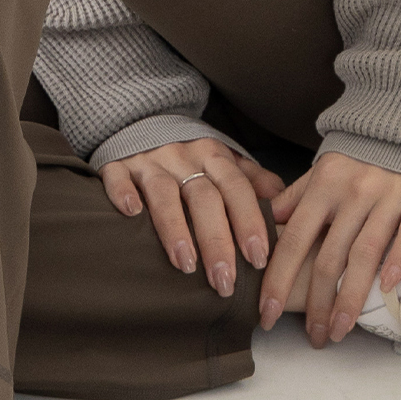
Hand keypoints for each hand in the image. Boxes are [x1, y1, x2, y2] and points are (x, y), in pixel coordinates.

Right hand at [99, 139, 284, 296]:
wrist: (140, 118)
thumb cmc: (189, 153)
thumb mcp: (223, 159)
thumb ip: (252, 180)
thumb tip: (283, 207)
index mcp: (212, 155)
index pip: (236, 187)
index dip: (248, 221)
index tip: (258, 259)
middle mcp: (182, 156)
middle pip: (203, 196)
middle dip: (216, 240)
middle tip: (224, 281)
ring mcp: (148, 160)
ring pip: (164, 191)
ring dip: (175, 227)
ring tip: (186, 264)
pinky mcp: (117, 164)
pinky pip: (118, 177)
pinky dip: (124, 193)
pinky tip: (132, 214)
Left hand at [259, 153, 400, 345]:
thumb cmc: (360, 157)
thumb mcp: (323, 171)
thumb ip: (295, 198)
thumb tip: (265, 227)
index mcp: (324, 185)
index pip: (295, 239)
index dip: (278, 278)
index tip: (266, 313)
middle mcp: (353, 191)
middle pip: (329, 255)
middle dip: (317, 302)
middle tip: (313, 337)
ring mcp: (389, 194)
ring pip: (366, 253)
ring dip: (350, 297)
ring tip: (339, 331)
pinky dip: (399, 259)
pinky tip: (387, 289)